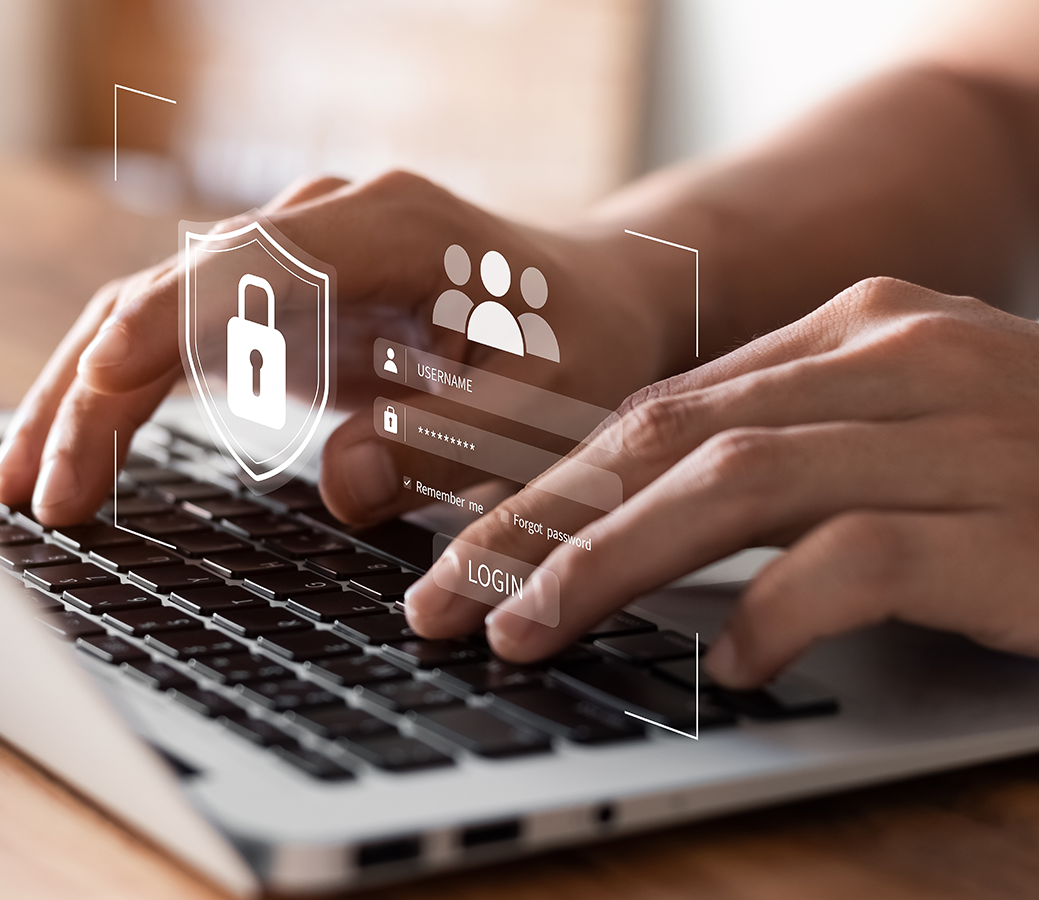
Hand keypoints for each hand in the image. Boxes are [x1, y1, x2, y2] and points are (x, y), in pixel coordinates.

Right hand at [0, 172, 679, 527]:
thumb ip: (450, 441)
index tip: (102, 388)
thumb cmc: (576, 351)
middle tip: (44, 497)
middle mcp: (319, 227)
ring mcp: (287, 261)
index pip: (248, 264)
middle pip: (171, 292)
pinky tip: (78, 460)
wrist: (585, 309)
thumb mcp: (543, 405)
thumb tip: (337, 485)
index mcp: (385, 226)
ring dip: (83, 399)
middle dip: (97, 389)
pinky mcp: (274, 306)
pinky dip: (119, 402)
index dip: (166, 324)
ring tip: (25, 491)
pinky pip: (173, 347)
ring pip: (148, 318)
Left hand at [405, 277, 1038, 687]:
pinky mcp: (1010, 522)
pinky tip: (737, 664)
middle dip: (540, 523)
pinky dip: (781, 612)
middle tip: (449, 596)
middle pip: (667, 438)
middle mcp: (890, 361)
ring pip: (734, 485)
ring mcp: (954, 432)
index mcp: (852, 333)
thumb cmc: (1037, 475)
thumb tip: (635, 518)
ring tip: (531, 631)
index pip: (660, 408)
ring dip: (611, 564)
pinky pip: (861, 559)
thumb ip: (784, 451)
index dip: (550, 482)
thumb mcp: (898, 431)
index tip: (470, 547)